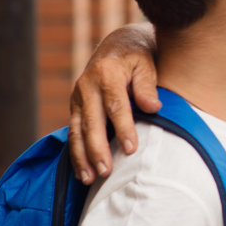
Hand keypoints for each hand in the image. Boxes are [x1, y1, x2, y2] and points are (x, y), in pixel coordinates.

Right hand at [68, 24, 159, 183]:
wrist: (118, 46)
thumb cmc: (139, 57)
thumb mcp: (147, 64)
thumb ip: (148, 86)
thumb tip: (152, 108)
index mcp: (107, 72)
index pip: (116, 105)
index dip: (123, 129)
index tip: (131, 150)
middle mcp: (87, 85)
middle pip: (91, 122)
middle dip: (97, 149)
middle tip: (107, 172)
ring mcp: (78, 97)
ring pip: (76, 130)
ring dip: (82, 156)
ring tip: (89, 179)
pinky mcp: (75, 107)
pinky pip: (73, 132)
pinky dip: (76, 153)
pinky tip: (81, 172)